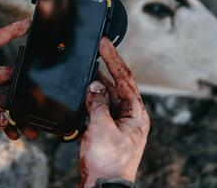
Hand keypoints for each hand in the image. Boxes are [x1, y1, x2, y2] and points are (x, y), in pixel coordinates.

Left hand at [0, 20, 29, 160]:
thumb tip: (8, 118)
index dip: (9, 32)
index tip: (27, 24)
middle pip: (4, 75)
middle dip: (22, 85)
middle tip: (39, 93)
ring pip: (2, 99)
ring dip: (16, 111)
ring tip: (31, 125)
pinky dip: (6, 123)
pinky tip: (14, 134)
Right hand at [78, 38, 149, 186]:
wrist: (102, 187)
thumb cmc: (108, 164)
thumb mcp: (101, 128)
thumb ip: (97, 103)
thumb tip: (94, 85)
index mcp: (137, 115)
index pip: (126, 79)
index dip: (114, 59)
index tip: (103, 43)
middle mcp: (130, 118)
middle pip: (117, 86)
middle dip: (103, 71)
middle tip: (91, 53)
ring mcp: (118, 125)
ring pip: (106, 98)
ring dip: (94, 88)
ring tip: (82, 76)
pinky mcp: (106, 133)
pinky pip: (98, 110)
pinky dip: (89, 102)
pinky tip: (80, 96)